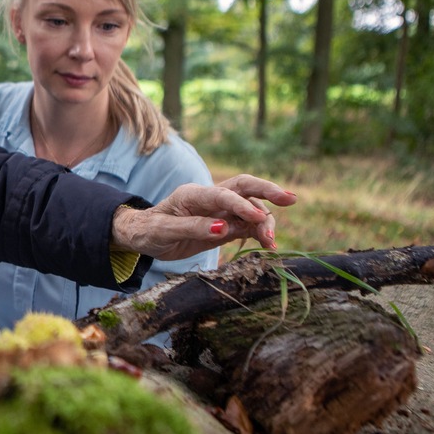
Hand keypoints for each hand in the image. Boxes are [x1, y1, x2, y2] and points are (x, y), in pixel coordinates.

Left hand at [112, 175, 296, 260]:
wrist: (143, 235)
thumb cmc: (149, 230)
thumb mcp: (164, 231)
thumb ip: (192, 227)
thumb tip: (223, 228)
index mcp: (193, 194)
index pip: (223, 194)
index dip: (241, 205)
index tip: (257, 217)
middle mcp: (210, 198)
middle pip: (244, 187)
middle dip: (268, 191)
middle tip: (290, 199)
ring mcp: (220, 211)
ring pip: (250, 209)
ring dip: (264, 222)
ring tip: (271, 242)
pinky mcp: (225, 226)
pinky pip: (247, 226)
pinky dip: (260, 233)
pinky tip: (269, 245)